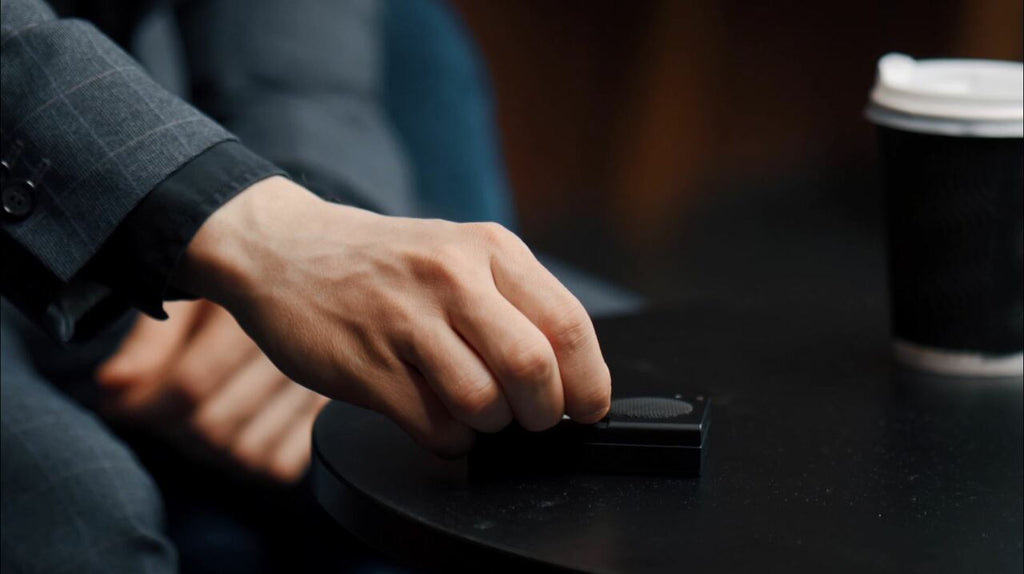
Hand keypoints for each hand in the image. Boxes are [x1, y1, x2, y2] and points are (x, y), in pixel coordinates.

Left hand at [97, 299, 328, 482]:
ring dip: (207, 450)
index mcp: (256, 308)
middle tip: (153, 413)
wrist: (338, 272)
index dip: (143, 405)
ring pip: (248, 454)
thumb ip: (153, 339)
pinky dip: (253, 462)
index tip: (119, 405)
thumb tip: (113, 386)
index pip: (190, 384)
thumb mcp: (197, 292)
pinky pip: (283, 467)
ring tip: (193, 422)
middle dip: (170, 430)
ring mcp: (323, 387)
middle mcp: (296, 350)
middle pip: (215, 426)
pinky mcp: (334, 415)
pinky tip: (239, 433)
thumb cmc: (253, 277)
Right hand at [175, 177, 611, 456]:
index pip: (569, 325)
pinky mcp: (367, 366)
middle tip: (531, 419)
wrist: (284, 251)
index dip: (589, 382)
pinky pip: (435, 428)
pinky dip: (449, 440)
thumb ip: (514, 302)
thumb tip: (570, 375)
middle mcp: (452, 278)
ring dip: (490, 427)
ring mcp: (405, 321)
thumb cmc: (384, 266)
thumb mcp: (458, 255)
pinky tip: (434, 417)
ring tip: (474, 412)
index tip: (585, 408)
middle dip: (543, 413)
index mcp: (490, 249)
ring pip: (483, 404)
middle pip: (533, 368)